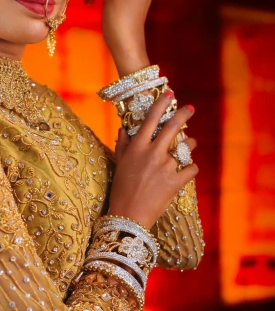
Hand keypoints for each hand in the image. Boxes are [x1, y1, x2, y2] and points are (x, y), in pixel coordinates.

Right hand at [107, 92, 198, 229]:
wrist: (128, 215)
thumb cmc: (120, 189)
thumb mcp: (119, 164)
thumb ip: (122, 145)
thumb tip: (123, 129)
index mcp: (137, 147)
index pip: (151, 119)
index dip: (161, 104)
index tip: (170, 94)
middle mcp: (152, 153)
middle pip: (172, 127)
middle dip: (184, 114)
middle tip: (190, 108)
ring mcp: (166, 167)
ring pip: (186, 147)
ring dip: (190, 143)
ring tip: (190, 143)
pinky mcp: (176, 182)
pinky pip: (192, 169)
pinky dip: (192, 168)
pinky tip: (189, 169)